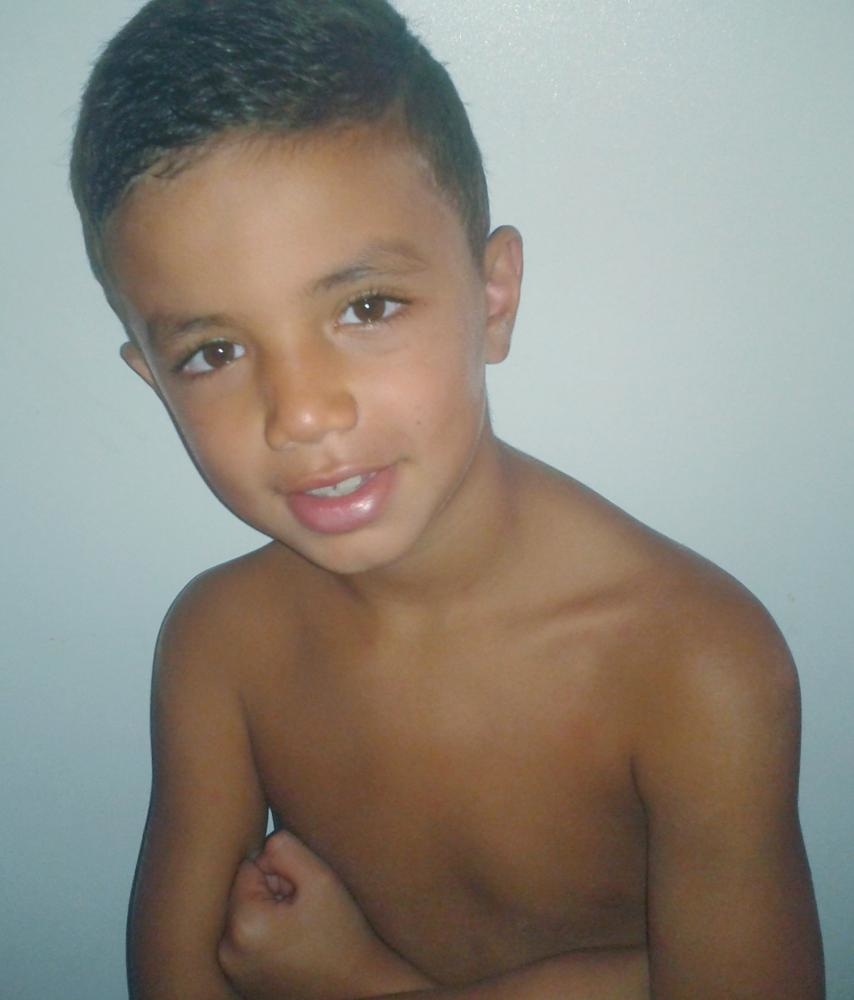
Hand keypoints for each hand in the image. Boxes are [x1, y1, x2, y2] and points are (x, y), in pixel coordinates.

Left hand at [218, 830, 433, 999]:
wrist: (358, 989)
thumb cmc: (343, 936)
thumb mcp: (321, 878)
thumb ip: (286, 848)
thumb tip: (264, 846)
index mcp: (244, 924)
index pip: (249, 866)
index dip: (279, 871)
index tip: (301, 892)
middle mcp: (227, 952)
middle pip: (242, 892)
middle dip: (271, 892)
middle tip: (303, 912)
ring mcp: (231, 971)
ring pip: (244, 915)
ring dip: (268, 914)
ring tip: (299, 930)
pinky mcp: (240, 982)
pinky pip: (245, 941)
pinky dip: (265, 938)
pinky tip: (293, 947)